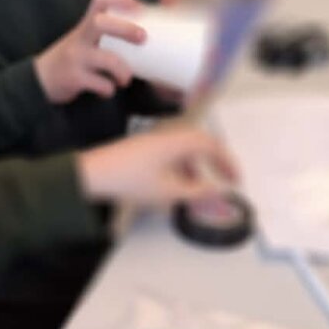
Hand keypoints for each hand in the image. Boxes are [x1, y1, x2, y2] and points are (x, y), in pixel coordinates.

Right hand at [33, 0, 147, 104]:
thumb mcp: (85, 39)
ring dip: (123, 70)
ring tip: (126, 78)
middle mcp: (79, 37)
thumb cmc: (74, 58)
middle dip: (126, 29)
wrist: (41, 79)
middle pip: (101, 23)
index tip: (137, 5)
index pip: (100, 0)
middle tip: (143, 38)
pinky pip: (100, 83)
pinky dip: (109, 89)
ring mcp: (76, 57)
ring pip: (107, 59)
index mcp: (85, 25)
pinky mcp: (74, 78)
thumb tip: (145, 33)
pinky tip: (107, 89)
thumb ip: (107, 33)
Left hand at [77, 126, 238, 206]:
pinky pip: (170, 155)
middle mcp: (167, 135)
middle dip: (216, 162)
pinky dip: (181, 169)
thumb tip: (220, 193)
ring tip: (202, 190)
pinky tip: (178, 187)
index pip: (212, 145)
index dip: (228, 162)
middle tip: (227, 180)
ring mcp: (154, 141)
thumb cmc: (130, 180)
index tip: (237, 180)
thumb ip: (198, 193)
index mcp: (177, 141)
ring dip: (197, 168)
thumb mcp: (169, 192)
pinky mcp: (142, 149)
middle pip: (200, 144)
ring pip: (184, 151)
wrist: (92, 174)